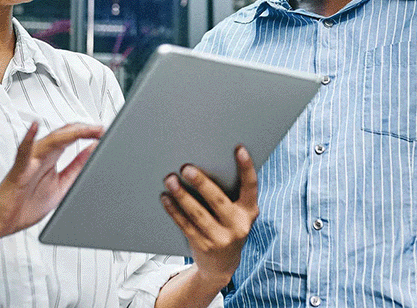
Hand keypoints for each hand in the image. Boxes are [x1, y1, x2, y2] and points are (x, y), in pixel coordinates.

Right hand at [0, 121, 101, 242]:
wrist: (0, 222)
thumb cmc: (25, 205)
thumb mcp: (61, 186)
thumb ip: (76, 168)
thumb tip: (93, 150)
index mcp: (50, 159)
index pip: (70, 137)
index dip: (88, 132)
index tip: (105, 131)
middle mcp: (39, 156)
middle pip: (63, 135)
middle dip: (83, 130)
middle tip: (101, 129)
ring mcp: (28, 162)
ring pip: (49, 141)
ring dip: (69, 133)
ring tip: (85, 128)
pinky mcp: (17, 171)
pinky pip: (22, 153)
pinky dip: (28, 139)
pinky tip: (35, 128)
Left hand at [160, 146, 258, 287]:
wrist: (222, 266)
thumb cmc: (228, 228)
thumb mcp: (237, 214)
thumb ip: (230, 195)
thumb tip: (204, 166)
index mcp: (249, 212)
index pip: (251, 186)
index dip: (247, 167)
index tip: (239, 149)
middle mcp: (238, 226)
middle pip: (218, 201)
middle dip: (202, 183)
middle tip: (187, 168)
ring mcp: (221, 239)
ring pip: (198, 214)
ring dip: (182, 195)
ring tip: (170, 180)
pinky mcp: (203, 246)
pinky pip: (185, 225)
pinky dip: (174, 210)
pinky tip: (166, 198)